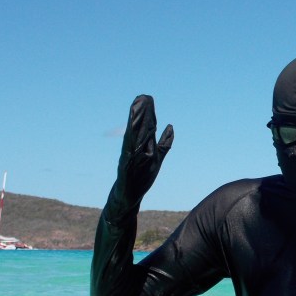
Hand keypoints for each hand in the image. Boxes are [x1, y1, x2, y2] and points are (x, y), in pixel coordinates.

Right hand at [110, 95, 173, 217]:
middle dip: (141, 114)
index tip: (147, 97)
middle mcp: (134, 151)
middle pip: (139, 130)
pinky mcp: (125, 170)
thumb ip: (164, 144)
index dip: (147, 114)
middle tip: (143, 96)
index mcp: (141, 147)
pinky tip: (131, 133)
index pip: (146, 128)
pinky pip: (128, 154)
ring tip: (135, 109)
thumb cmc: (140, 179)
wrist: (126, 199)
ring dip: (135, 124)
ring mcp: (129, 160)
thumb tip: (170, 126)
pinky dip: (130, 143)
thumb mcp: (157, 159)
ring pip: (132, 139)